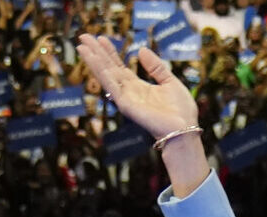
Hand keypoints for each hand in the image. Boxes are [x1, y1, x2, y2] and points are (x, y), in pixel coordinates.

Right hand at [77, 35, 200, 145]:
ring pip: (105, 75)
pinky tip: (92, 59)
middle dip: (96, 52)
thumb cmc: (181, 111)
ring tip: (82, 45)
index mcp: (138, 87)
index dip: (110, 52)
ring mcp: (125, 98)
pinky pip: (111, 84)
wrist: (185, 129)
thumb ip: (156, 67)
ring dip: (93, 60)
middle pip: (108, 68)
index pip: (119, 66)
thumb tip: (141, 50)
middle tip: (84, 36)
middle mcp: (129, 92)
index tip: (100, 38)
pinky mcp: (125, 104)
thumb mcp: (170, 81)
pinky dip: (100, 71)